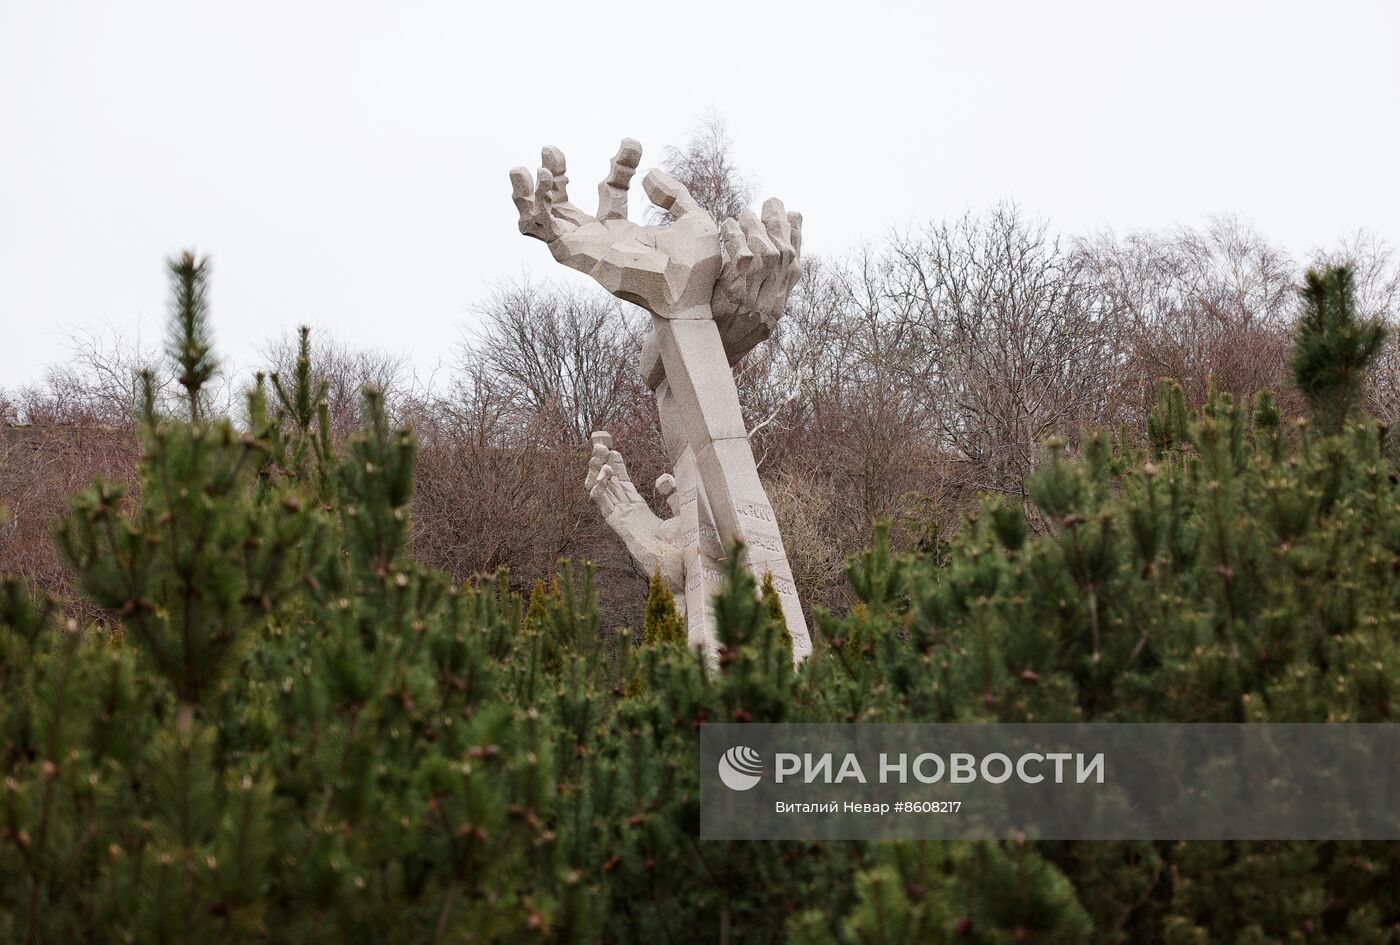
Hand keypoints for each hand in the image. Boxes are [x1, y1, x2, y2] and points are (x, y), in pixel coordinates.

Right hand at [510, 141, 720, 318]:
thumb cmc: (694, 272)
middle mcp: (599, 239)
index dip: (620, 164)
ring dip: (527, 195)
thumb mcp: (693, 220)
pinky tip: (544, 182)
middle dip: (554, 176)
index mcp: (625, 231)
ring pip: (541, 222)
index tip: (633, 144)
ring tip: (521, 167)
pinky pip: (546, 230)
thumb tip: (649, 174)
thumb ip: (674, 195)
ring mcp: (586, 247)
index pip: (612, 190)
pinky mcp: (577, 254)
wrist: (687, 296)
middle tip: (550, 149)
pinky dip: (538, 206)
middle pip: (563, 206)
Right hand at [585, 432, 677, 582]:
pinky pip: (606, 508)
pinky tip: (599, 477)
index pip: (624, 486)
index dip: (617, 467)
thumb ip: (674, 493)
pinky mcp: (623, 530)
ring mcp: (624, 523)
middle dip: (603, 464)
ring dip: (599, 473)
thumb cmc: (686, 549)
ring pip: (605, 494)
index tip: (613, 449)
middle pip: (611, 486)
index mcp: (641, 514)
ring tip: (597, 452)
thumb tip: (661, 479)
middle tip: (599, 442)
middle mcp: (629, 517)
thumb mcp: (683, 512)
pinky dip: (601, 492)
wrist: (686, 572)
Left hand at [712, 199, 802, 362]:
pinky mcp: (733, 299)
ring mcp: (754, 304)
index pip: (795, 267)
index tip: (793, 214)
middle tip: (771, 202)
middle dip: (780, 225)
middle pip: (785, 257)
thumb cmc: (715, 332)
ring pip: (767, 255)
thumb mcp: (742, 309)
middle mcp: (771, 306)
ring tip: (745, 213)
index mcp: (777, 307)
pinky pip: (741, 260)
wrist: (698, 363)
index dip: (797, 238)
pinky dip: (735, 238)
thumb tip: (770, 253)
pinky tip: (726, 226)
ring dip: (757, 228)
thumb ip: (757, 284)